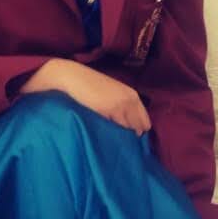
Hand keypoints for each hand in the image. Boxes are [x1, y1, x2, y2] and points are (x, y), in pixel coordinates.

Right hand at [20, 60, 151, 136]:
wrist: (72, 76)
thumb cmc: (90, 85)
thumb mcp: (112, 92)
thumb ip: (122, 105)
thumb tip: (128, 126)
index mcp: (133, 95)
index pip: (145, 122)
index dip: (138, 130)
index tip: (129, 138)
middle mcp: (129, 100)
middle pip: (138, 129)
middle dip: (131, 136)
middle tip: (120, 142)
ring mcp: (119, 105)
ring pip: (127, 131)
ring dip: (121, 137)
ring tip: (112, 142)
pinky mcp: (106, 110)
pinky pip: (114, 129)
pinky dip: (111, 135)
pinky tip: (104, 136)